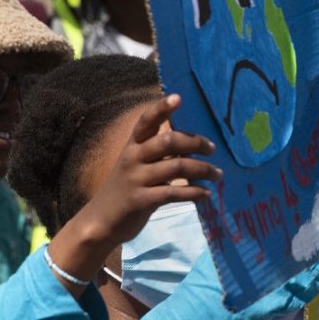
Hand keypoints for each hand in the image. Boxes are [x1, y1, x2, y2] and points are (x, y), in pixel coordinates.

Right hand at [48, 95, 218, 285]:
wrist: (101, 221)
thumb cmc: (126, 189)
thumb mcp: (137, 166)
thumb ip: (159, 154)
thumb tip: (194, 145)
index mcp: (132, 146)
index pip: (146, 121)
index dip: (160, 108)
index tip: (177, 97)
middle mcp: (132, 158)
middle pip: (168, 141)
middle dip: (195, 142)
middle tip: (212, 149)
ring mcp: (136, 179)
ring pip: (177, 167)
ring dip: (203, 170)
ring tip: (218, 175)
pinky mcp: (141, 200)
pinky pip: (174, 192)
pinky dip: (194, 192)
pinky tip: (206, 194)